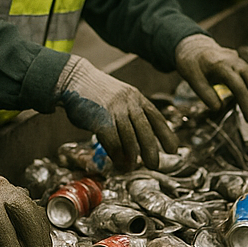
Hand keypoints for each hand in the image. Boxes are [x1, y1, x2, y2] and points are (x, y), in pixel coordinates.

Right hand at [57, 55, 177, 169]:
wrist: (74, 78)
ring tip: (131, 167)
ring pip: (129, 138)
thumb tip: (135, 142)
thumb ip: (129, 114)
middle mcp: (128, 102)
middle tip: (154, 165)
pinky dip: (116, 155)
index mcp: (136, 97)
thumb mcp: (119, 97)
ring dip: (132, 156)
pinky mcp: (100, 119)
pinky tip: (118, 162)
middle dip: (151, 149)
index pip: (156, 117)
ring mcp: (114, 109)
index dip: (165, 134)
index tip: (173, 149)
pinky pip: (113, 141)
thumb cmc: (95, 93)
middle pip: (145, 130)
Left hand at [174, 34, 247, 123]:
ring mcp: (238, 61)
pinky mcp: (240, 65)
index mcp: (221, 64)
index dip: (245, 103)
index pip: (238, 86)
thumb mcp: (191, 78)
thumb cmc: (191, 64)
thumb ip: (204, 93)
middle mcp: (233, 61)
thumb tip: (219, 108)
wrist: (194, 46)